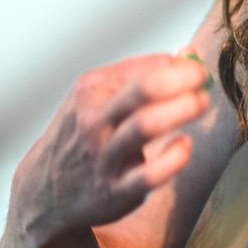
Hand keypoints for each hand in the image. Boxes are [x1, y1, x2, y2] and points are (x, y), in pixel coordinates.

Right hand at [10, 50, 211, 245]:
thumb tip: (186, 56)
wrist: (44, 191)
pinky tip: (184, 146)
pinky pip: (150, 174)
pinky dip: (174, 157)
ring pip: (147, 125)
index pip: (145, 68)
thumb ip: (140, 76)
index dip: (180, 67)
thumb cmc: (85, 133)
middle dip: (182, 79)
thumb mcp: (97, 97)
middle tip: (203, 79)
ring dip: (183, 109)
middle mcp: (94, 120)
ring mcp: (104, 156)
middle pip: (145, 89)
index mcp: (92, 90)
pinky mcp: (116, 191)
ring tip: (202, 102)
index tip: (197, 71)